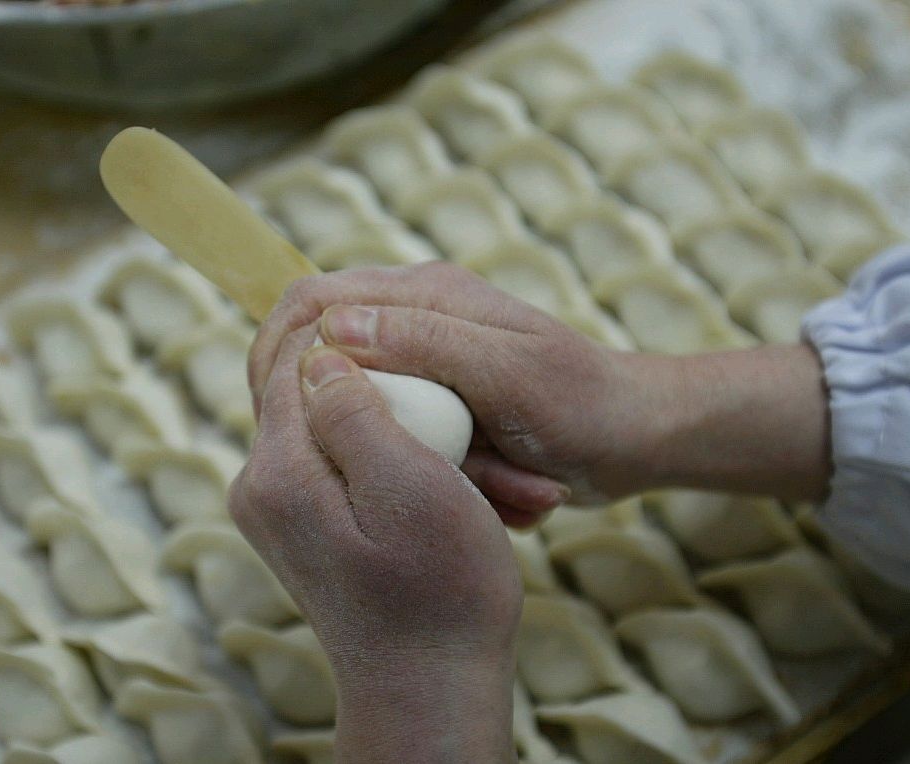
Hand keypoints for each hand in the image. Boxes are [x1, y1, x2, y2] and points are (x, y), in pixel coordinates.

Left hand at [230, 323, 519, 763]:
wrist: (430, 684)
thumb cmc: (441, 591)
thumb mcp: (411, 487)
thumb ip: (356, 414)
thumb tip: (321, 354)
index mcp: (278, 470)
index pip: (293, 357)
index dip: (349, 329)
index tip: (411, 326)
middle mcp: (258, 484)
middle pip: (305, 384)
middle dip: (377, 377)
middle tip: (446, 393)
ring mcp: (274, 505)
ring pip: (326, 418)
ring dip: (389, 416)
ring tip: (459, 446)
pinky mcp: (298, 520)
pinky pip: (335, 455)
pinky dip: (385, 451)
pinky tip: (437, 471)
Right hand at [250, 262, 831, 502]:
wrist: (636, 440)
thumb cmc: (581, 403)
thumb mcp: (507, 374)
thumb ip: (425, 344)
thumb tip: (333, 329)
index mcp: (423, 295)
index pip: (313, 300)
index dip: (278, 347)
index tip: (274, 410)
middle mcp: (413, 322)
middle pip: (322, 356)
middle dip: (340, 420)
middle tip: (361, 470)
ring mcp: (423, 368)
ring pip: (362, 410)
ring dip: (407, 458)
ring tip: (492, 482)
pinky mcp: (437, 409)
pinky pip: (402, 440)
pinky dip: (438, 474)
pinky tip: (498, 490)